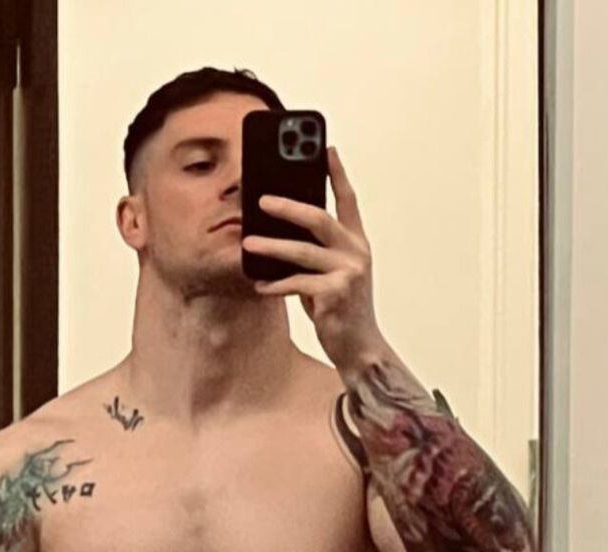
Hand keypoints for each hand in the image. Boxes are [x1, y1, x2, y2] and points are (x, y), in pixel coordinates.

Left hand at [241, 145, 382, 373]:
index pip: (348, 200)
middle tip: (261, 200)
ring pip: (303, 251)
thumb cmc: (340, 310)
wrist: (359, 348)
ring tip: (248, 241)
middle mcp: (356, 253)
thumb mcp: (330, 274)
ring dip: (272, 246)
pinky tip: (258, 283)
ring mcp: (348, 273)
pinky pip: (297, 284)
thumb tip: (278, 231)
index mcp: (356, 243)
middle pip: (319, 218)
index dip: (337, 173)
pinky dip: (276, 284)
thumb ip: (315, 252)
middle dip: (288, 206)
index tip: (325, 148)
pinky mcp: (336, 295)